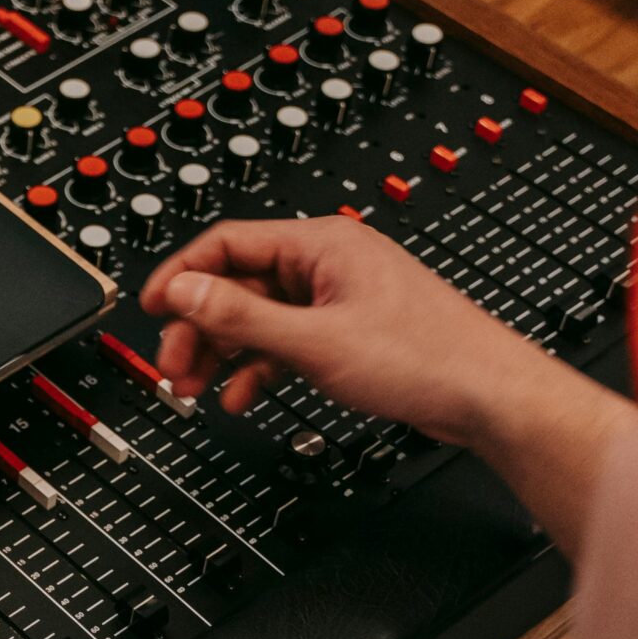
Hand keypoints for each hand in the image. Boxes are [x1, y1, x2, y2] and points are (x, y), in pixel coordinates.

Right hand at [139, 215, 555, 444]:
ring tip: (194, 387)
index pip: (226, 243)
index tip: (149, 308)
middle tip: (173, 366)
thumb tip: (183, 290)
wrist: (488, 395)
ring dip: (221, 351)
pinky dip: (257, 367)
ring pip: (257, 316)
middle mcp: (326, 263)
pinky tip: (241, 395)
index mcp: (321, 243)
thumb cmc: (427, 356)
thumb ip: (242, 315)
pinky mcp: (346, 330)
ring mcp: (336, 298)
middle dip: (198, 326)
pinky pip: (283, 341)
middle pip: (236, 283)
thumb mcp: (315, 340)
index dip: (181, 276)